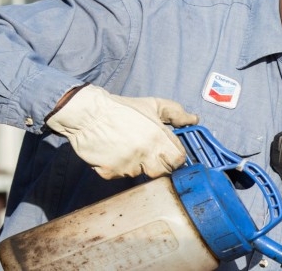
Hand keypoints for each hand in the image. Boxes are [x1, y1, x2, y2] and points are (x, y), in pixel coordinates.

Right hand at [45, 85, 198, 178]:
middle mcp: (144, 154)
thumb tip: (194, 119)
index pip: (178, 160)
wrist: (87, 114)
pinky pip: (121, 176)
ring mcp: (127, 165)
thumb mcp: (152, 105)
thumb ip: (176, 113)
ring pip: (141, 174)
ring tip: (127, 148)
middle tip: (148, 152)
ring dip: (137, 165)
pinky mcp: (111, 173)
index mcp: (158, 137)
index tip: (167, 152)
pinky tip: (114, 153)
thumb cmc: (121, 108)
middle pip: (162, 172)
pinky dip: (120, 168)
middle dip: (158, 164)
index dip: (174, 157)